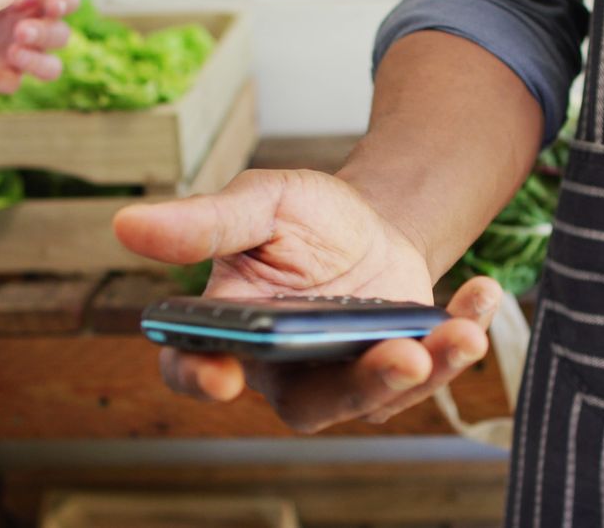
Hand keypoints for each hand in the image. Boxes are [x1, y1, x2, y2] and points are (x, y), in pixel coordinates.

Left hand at [0, 0, 79, 92]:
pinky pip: (12, 83)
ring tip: (12, 51)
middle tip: (22, 30)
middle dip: (45, 33)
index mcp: (38, 0)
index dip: (65, 4)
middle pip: (62, 36)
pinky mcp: (4, 75)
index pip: (68, 1)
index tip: (51, 4)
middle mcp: (37, 29)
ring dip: (36, 60)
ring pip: (51, 68)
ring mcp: (23, 55)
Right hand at [114, 169, 501, 432]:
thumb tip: (125, 226)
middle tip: (400, 358)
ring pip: (376, 398)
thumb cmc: (305, 216)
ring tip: (459, 334)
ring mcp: (344, 375)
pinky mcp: (398, 369)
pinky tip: (479, 297)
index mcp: (233, 329)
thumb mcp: (262, 202)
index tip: (220, 376)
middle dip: (358, 386)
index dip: (199, 378)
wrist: (371, 220)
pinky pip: (430, 368)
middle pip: (307, 402)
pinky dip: (460, 337)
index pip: (195, 367)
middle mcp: (286, 368)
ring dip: (423, 371)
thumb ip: (207, 222)